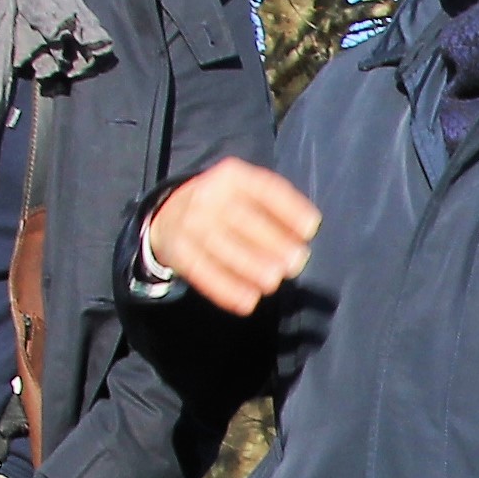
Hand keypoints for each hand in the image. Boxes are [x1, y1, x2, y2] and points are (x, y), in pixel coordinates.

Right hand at [142, 156, 323, 315]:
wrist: (168, 213)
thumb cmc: (223, 204)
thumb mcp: (244, 192)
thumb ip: (273, 208)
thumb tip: (305, 234)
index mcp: (232, 176)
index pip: (264, 188)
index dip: (288, 208)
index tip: (311, 229)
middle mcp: (208, 195)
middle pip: (243, 219)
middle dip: (272, 241)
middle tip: (296, 262)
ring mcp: (189, 223)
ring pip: (221, 247)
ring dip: (250, 266)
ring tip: (273, 282)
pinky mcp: (178, 251)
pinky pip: (202, 271)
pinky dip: (225, 289)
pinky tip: (247, 301)